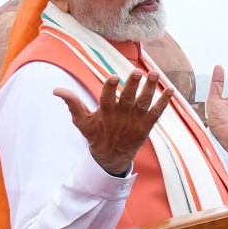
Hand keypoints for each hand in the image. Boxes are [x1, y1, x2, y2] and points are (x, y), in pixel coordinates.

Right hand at [54, 71, 172, 176]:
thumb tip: (56, 90)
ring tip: (154, 74)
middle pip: (129, 98)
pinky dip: (164, 102)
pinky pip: (157, 112)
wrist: (112, 156)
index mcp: (106, 113)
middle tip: (138, 71)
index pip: (107, 98)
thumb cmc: (96, 135)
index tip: (114, 76)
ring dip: (150, 88)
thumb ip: (73, 104)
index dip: (110, 88)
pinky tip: (171, 89)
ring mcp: (136, 120)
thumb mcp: (82, 121)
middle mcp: (122, 116)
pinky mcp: (147, 125)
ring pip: (144, 102)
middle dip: (133, 85)